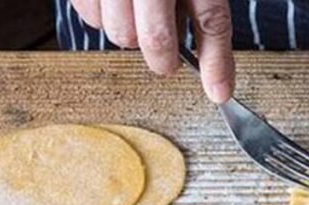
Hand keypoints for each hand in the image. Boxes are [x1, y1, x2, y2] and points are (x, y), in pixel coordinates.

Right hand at [71, 0, 234, 102]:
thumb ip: (201, 5)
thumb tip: (211, 66)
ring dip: (129, 33)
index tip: (219, 92)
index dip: (217, 62)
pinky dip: (102, 16)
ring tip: (137, 9)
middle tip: (167, 61)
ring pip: (118, 33)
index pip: (211, 19)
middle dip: (162, 59)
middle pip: (154, 38)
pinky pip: (88, 16)